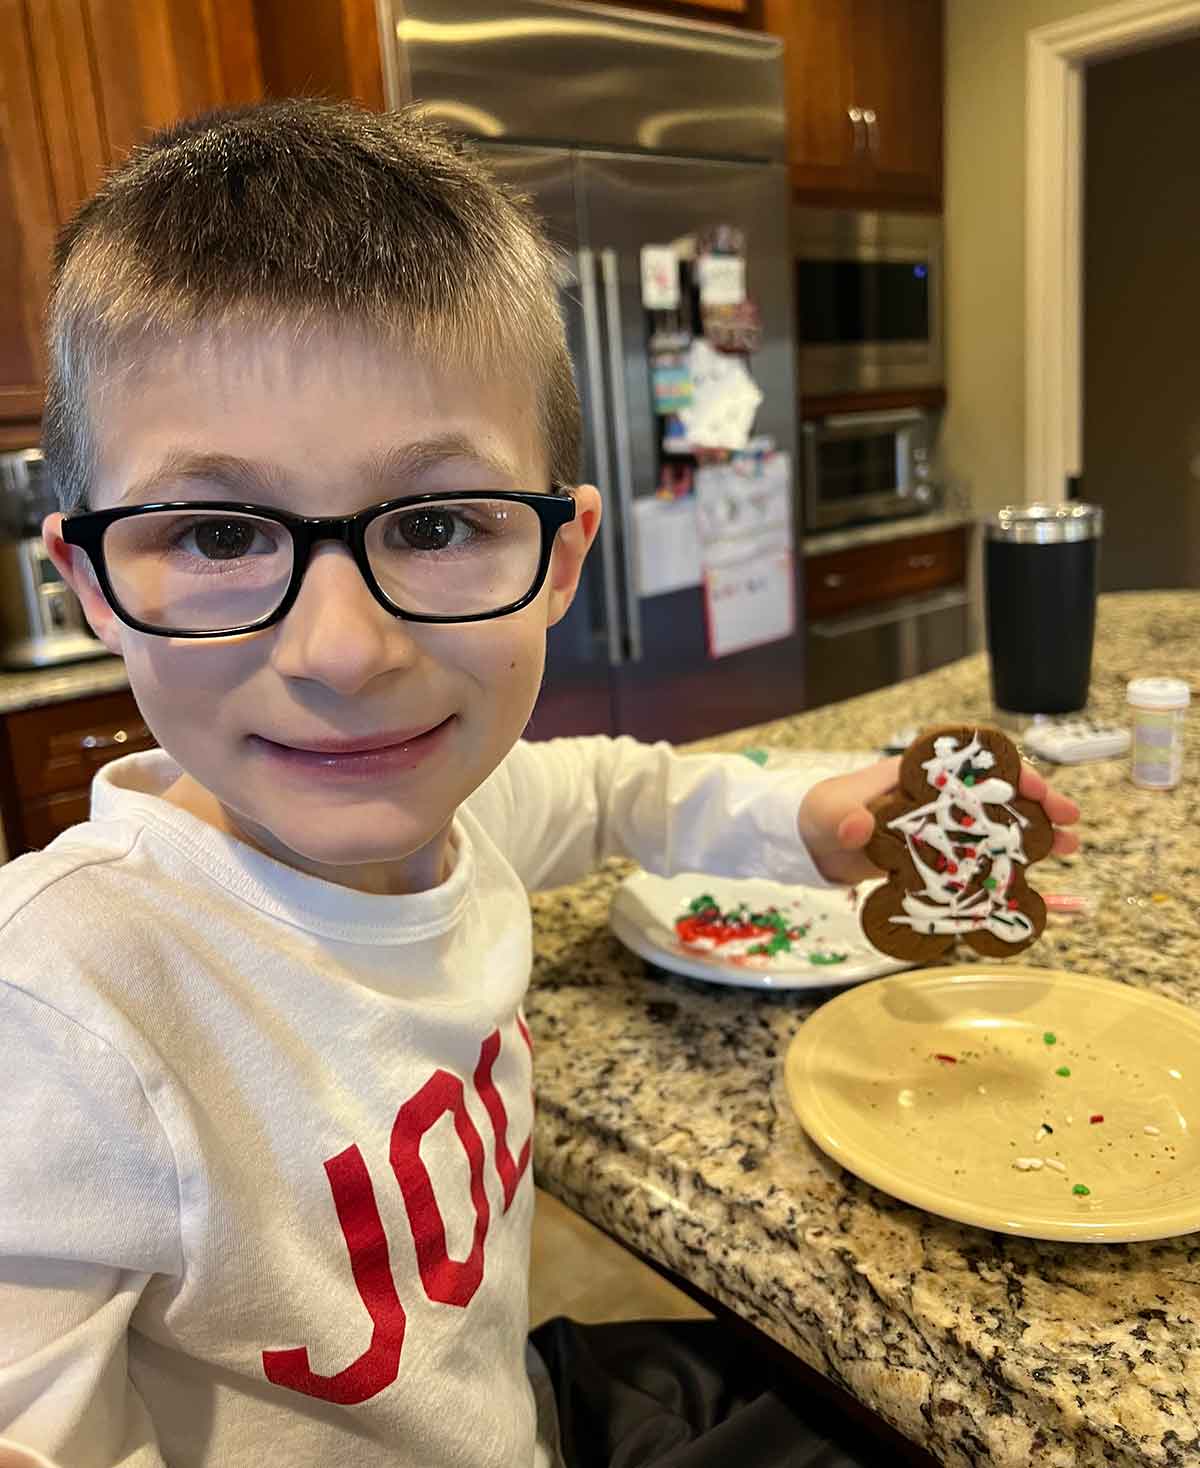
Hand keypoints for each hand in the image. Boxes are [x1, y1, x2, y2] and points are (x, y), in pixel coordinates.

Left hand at [797, 757, 1081, 885]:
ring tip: (1070, 848)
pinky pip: (978, 860)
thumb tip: (858, 826)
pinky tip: (1033, 884)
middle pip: (996, 794)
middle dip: (1036, 804)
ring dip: (1031, 835)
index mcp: (918, 774)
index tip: (1036, 788)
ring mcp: (940, 828)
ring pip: (995, 826)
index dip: (1009, 772)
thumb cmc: (823, 812)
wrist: (810, 842)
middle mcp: (937, 798)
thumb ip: (844, 819)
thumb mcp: (830, 813)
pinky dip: (1005, 869)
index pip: (973, 763)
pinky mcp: (937, 857)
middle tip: (1071, 823)